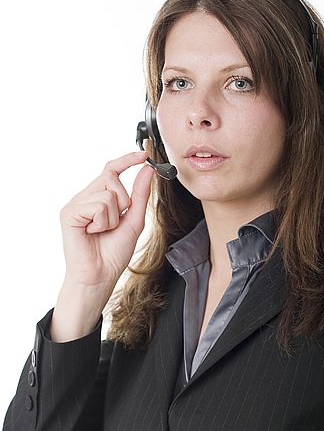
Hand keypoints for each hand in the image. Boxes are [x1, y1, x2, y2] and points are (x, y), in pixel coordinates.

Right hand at [58, 150, 153, 311]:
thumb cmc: (113, 253)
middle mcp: (84, 197)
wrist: (99, 276)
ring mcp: (75, 204)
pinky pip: (99, 205)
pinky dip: (103, 222)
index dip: (127, 160)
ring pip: (108, 194)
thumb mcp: (134, 220)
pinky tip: (93, 233)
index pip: (111, 170)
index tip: (144, 154)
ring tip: (101, 231)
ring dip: (113, 217)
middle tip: (113, 224)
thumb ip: (140, 195)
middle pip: (112, 178)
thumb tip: (147, 170)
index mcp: (97, 197)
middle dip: (123, 202)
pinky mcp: (69, 212)